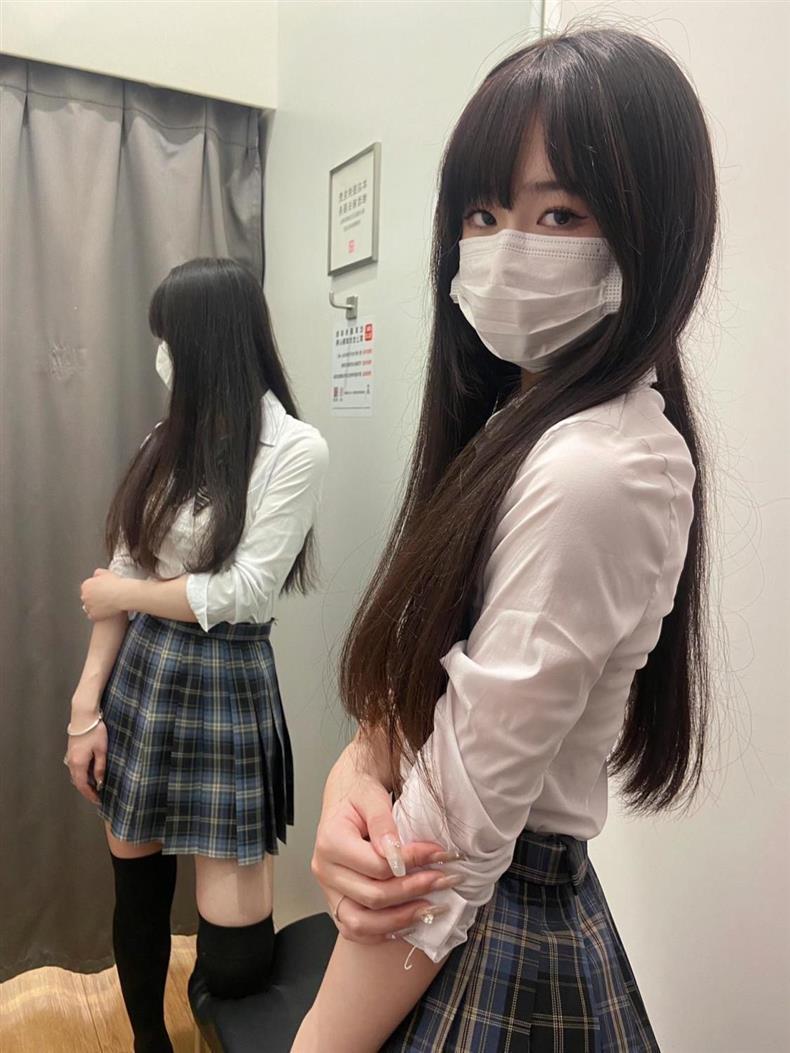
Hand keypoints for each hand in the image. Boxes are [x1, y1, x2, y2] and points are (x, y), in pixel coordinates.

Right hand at [65, 720, 107, 805]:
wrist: (83, 716)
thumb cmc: (95, 731)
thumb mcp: (101, 750)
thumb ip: (100, 767)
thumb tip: (100, 781)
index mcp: (79, 764)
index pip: (83, 785)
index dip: (90, 795)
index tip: (98, 801)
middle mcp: (72, 762)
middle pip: (78, 782)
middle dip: (87, 791)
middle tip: (97, 797)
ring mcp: (70, 756)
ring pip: (76, 775)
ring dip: (84, 783)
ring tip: (95, 787)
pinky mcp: (72, 751)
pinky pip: (76, 768)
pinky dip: (82, 775)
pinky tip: (90, 774)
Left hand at [81, 568, 124, 620]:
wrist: (123, 594)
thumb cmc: (116, 583)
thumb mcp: (106, 572)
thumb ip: (98, 573)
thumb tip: (96, 575)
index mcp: (85, 585)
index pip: (87, 589)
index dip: (96, 590)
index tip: (103, 591)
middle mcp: (84, 596)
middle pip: (88, 598)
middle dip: (94, 598)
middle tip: (105, 598)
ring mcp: (88, 607)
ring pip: (90, 608)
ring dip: (96, 607)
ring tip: (107, 605)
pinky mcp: (93, 615)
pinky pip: (94, 616)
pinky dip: (98, 615)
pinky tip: (106, 611)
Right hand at [312, 771, 459, 943]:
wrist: (347, 796)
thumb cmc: (360, 794)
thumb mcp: (373, 797)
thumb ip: (383, 823)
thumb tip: (395, 853)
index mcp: (330, 842)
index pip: (376, 866)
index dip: (412, 863)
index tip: (439, 854)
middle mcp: (325, 871)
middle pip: (372, 897)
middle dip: (414, 890)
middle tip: (445, 879)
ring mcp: (329, 890)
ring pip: (361, 923)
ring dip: (401, 919)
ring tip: (432, 908)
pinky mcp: (337, 902)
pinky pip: (356, 929)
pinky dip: (383, 931)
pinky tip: (410, 921)